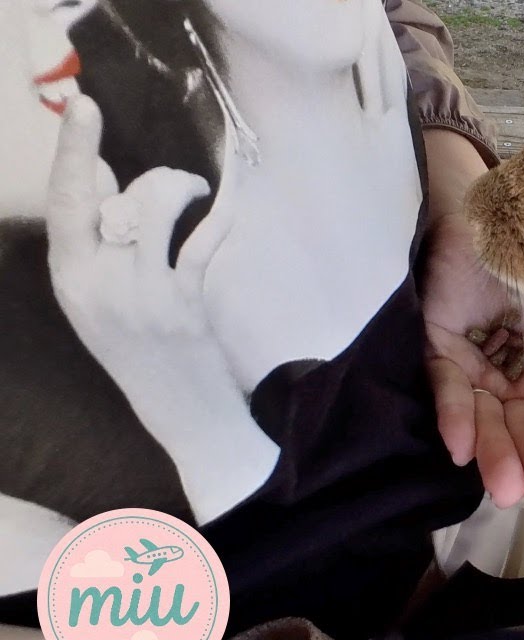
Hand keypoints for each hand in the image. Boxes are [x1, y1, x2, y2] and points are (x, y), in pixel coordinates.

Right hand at [45, 96, 277, 521]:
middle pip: (98, 199)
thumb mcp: (103, 299)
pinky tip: (227, 205)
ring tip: (194, 191)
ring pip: (152, 208)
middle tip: (96, 110)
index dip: (70, 154)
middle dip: (93, 149)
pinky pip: (201, 241)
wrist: (183, 413)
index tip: (79, 110)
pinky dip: (219, 216)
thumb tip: (98, 172)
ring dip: (175, 185)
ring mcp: (141, 295)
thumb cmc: (146, 350)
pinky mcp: (183, 304)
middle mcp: (97, 286)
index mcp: (72, 282)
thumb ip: (98, 241)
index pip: (63, 206)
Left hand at [424, 211, 523, 524]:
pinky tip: (462, 449)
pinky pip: (445, 385)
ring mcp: (471, 357)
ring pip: (485, 415)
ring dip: (496, 453)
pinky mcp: (436, 342)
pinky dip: (454, 415)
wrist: (501, 205)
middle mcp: (506, 368)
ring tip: (507, 492)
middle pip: (520, 424)